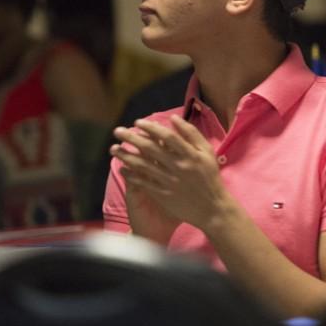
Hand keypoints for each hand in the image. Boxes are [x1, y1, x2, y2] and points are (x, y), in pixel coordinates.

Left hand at [111, 115, 232, 230]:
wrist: (212, 207)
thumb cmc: (210, 177)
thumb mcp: (207, 153)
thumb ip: (192, 134)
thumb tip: (174, 118)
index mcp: (190, 155)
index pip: (167, 136)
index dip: (151, 128)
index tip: (138, 122)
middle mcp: (179, 166)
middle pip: (151, 149)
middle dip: (131, 138)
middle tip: (117, 131)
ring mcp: (170, 181)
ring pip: (143, 166)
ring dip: (126, 156)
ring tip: (113, 149)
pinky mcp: (163, 194)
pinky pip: (144, 183)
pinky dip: (131, 176)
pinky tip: (122, 169)